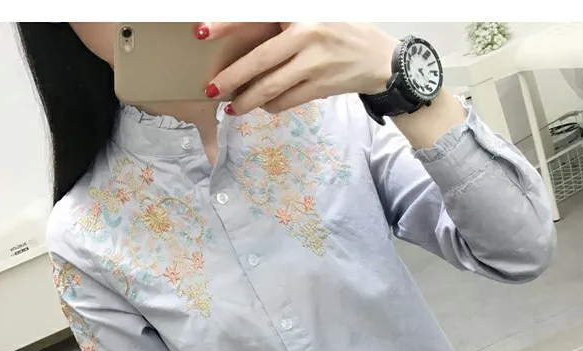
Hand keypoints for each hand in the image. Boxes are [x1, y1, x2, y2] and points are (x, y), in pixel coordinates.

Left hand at [199, 22, 398, 115]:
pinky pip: (288, 100)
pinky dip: (272, 106)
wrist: (381, 59)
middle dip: (231, 77)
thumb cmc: (341, 32)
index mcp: (299, 11)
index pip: (255, 16)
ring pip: (271, 87)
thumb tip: (245, 38)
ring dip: (248, 100)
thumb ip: (282, 22)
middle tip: (211, 88)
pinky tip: (263, 107)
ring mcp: (315, 63)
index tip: (201, 32)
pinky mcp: (322, 86)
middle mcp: (306, 35)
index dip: (226, 24)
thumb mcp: (313, 15)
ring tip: (232, 108)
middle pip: (259, 61)